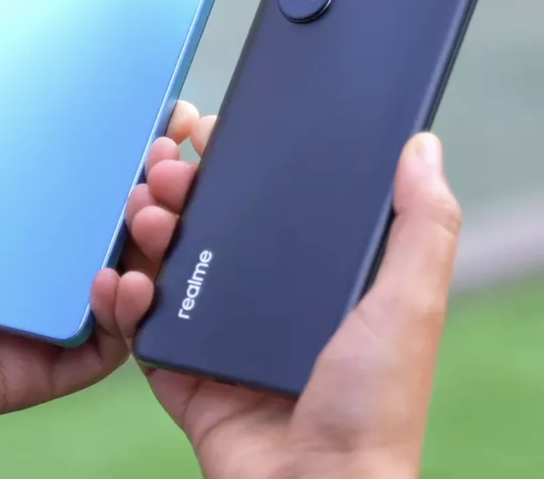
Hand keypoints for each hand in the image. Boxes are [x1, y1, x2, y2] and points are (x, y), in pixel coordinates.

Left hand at [0, 31, 200, 437]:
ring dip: (156, 240)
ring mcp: (46, 316)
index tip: (161, 112)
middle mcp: (31, 265)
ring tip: (152, 204)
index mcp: (2, 217)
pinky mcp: (49, 365)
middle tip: (171, 154)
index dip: (126, 147)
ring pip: (128, 278)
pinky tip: (124, 274)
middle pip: (116, 224)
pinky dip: (132, 309)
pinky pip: (112, 341)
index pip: (79, 177)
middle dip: (159, 187)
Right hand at [100, 118, 461, 478]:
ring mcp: (223, 339)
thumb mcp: (410, 304)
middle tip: (162, 170)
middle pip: (210, 227)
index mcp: (319, 281)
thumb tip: (423, 146)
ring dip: (146, 232)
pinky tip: (121, 279)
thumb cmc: (377, 411)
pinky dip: (121, 301)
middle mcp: (269, 304)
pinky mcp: (186, 376)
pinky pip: (141, 330)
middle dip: (179, 189)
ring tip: (143, 214)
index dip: (236, 164)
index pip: (271, 204)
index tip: (207, 133)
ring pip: (168, 268)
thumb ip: (422, 226)